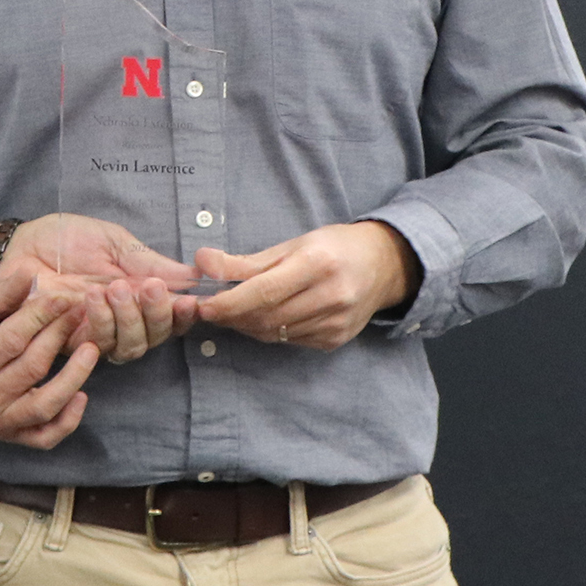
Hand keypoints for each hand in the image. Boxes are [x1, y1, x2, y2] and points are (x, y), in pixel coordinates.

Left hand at [0, 215, 199, 362]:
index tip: (190, 300)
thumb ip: (148, 263)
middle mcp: (125, 320)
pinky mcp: (72, 344)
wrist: (21, 246)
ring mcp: (99, 334)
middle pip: (156, 336)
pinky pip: (97, 345)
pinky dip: (100, 322)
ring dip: (129, 318)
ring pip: (131, 346)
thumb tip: (193, 275)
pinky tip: (92, 298)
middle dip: (158, 314)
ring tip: (115, 288)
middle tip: (150, 287)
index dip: (185, 314)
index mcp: (140, 294)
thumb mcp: (114, 242)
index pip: (172, 315)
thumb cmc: (66, 240)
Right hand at [0, 272, 101, 446]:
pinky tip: (81, 395)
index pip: (12, 340)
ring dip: (73, 377)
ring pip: (43, 406)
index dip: (40, 316)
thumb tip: (29, 275)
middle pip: (31, 368)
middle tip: (79, 312)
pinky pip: (44, 437)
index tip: (62, 297)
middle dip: (58, 336)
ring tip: (92, 350)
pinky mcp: (8, 437)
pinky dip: (67, 421)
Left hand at [193, 221, 420, 351]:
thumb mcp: (290, 245)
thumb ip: (246, 261)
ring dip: (246, 325)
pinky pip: (289, 341)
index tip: (203, 305)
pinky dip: (267, 331)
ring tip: (231, 311)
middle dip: (232, 316)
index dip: (230, 302)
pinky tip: (260, 318)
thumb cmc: (332, 248)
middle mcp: (331, 296)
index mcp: (318, 264)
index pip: (265, 291)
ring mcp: (336, 322)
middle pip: (268, 316)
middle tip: (209, 308)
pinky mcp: (335, 340)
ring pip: (275, 333)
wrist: (383, 266)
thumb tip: (202, 263)